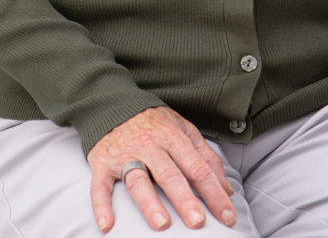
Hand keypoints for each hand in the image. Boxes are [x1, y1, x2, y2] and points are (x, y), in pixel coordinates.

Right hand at [86, 105, 237, 231]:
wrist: (113, 103)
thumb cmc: (155, 122)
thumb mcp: (185, 130)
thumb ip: (206, 158)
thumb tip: (226, 190)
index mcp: (174, 137)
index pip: (198, 169)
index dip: (214, 193)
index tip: (227, 216)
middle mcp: (150, 146)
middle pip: (170, 175)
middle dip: (185, 200)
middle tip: (198, 222)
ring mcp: (125, 155)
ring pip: (138, 181)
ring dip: (150, 203)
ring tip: (162, 224)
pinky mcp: (102, 163)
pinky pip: (100, 186)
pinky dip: (101, 205)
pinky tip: (106, 224)